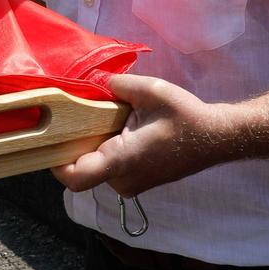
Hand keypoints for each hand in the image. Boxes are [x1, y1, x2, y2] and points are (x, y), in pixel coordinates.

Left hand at [51, 73, 228, 196]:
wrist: (215, 138)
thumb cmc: (186, 117)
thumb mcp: (152, 90)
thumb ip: (119, 85)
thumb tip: (99, 83)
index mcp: (122, 160)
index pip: (76, 177)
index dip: (56, 163)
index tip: (53, 139)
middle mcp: (122, 181)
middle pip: (82, 167)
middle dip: (79, 142)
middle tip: (87, 116)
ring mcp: (129, 186)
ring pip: (96, 167)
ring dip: (97, 145)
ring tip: (113, 120)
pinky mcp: (135, 183)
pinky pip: (110, 168)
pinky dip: (109, 150)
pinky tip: (124, 130)